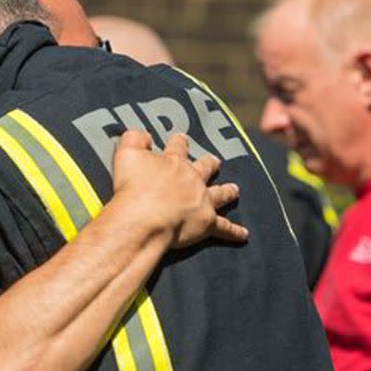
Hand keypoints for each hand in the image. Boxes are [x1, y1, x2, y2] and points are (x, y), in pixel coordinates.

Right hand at [112, 131, 246, 246]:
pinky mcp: (207, 223)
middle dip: (209, 164)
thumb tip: (143, 135)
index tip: (181, 137)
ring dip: (228, 192)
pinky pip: (224, 228)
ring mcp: (202, 201)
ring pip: (220, 194)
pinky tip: (243, 235)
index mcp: (174, 162)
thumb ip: (134, 139)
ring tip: (235, 190)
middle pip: (205, 168)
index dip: (179, 142)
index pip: (178, 148)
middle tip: (214, 161)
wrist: (144, 218)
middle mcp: (192, 179)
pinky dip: (234, 232)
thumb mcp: (127, 154)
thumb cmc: (133, 187)